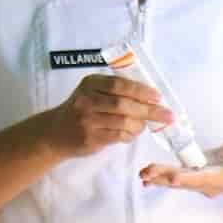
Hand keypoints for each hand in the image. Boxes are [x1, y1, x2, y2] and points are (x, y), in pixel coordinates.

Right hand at [39, 74, 174, 159]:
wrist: (55, 133)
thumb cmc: (80, 110)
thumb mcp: (91, 92)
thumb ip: (115, 91)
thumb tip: (151, 97)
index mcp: (90, 84)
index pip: (119, 85)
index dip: (141, 90)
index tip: (158, 96)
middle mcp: (86, 100)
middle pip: (124, 104)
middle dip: (149, 110)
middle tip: (167, 115)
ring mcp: (87, 120)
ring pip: (123, 122)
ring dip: (140, 124)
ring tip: (146, 125)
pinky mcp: (90, 138)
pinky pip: (118, 136)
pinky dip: (130, 135)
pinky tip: (133, 133)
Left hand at [140, 139, 222, 208]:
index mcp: (219, 178)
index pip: (201, 179)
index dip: (187, 179)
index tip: (173, 179)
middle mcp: (206, 184)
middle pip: (183, 182)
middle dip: (164, 177)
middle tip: (147, 173)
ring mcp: (198, 184)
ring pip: (175, 182)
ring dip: (158, 178)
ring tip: (142, 174)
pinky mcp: (192, 179)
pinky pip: (174, 180)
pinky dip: (160, 179)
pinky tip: (146, 178)